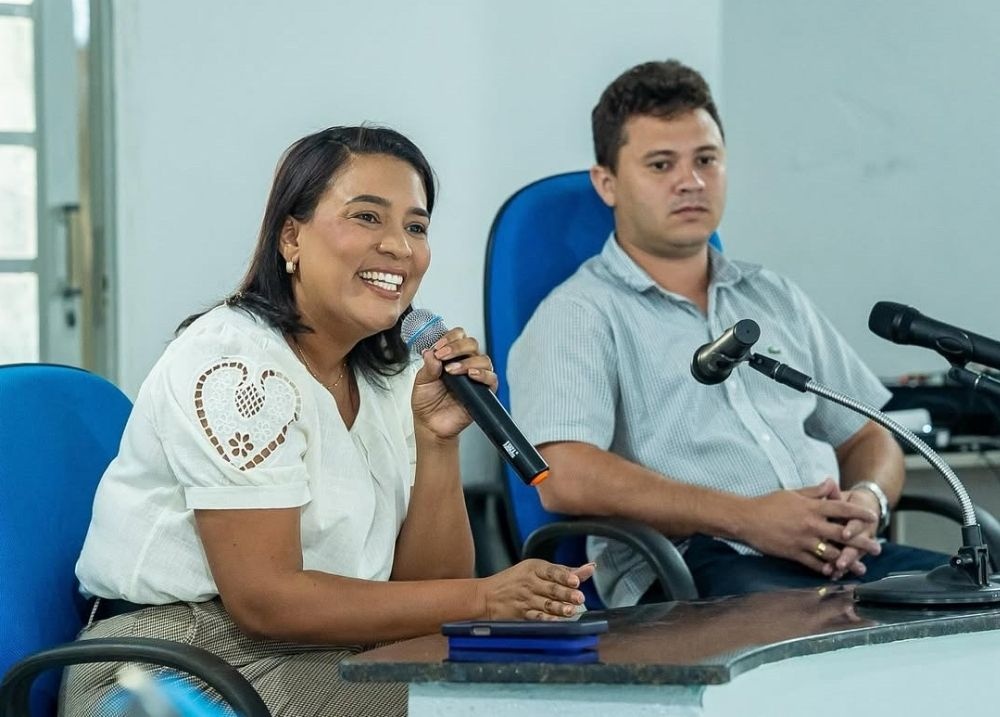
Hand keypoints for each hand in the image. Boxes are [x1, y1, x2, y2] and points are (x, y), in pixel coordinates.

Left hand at [410, 327, 497, 440]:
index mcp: (451, 357)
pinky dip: (483, 375)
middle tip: (443, 356)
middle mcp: (465, 364)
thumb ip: (428, 366)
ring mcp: (475, 377)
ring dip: (467, 361)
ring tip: (452, 370)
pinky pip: (491, 378)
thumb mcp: (421, 381)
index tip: (438, 347)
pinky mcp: (483, 391)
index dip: (450, 338)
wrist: (431, 425)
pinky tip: (471, 376)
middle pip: (472, 343)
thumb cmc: (427, 402)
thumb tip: (431, 352)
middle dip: (457, 347)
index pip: (458, 336)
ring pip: (483, 359)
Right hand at [476, 560, 594, 619]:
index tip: (576, 580)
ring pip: (546, 604)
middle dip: (566, 593)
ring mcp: (525, 599)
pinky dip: (546, 619)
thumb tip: (591, 568)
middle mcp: (530, 582)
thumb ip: (564, 571)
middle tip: (579, 597)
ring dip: (560, 608)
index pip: (552, 571)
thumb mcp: (536, 570)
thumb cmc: (515, 580)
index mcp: (534, 568)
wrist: (486, 596)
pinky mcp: (521, 614)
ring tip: (571, 611)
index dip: (564, 576)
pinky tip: (556, 621)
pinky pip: (536, 617)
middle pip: (551, 589)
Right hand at [741, 478, 878, 576]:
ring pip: (831, 553)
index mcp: (811, 507)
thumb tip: (831, 483)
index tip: (872, 517)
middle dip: (862, 542)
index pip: (841, 509)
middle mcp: (810, 524)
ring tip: (861, 568)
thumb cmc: (768, 504)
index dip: (859, 513)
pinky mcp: (793, 553)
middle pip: (842, 534)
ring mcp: (803, 540)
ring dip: (848, 561)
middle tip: (877, 548)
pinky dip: (826, 569)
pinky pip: (814, 564)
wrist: (746, 518)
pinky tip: (836, 573)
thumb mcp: (792, 493)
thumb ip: (814, 491)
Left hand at [829, 488, 882, 579]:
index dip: (852, 528)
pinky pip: (847, 561)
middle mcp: (860, 532)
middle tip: (840, 563)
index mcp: (856, 516)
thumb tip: (829, 481)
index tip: (845, 534)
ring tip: (837, 571)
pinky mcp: (853, 551)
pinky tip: (833, 576)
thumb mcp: (841, 496)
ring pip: (853, 555)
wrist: (866, 506)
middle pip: (856, 544)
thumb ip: (834, 493)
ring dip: (845, 563)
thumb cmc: (847, 501)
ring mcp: (858, 543)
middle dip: (849, 554)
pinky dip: (840, 568)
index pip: (855, 522)